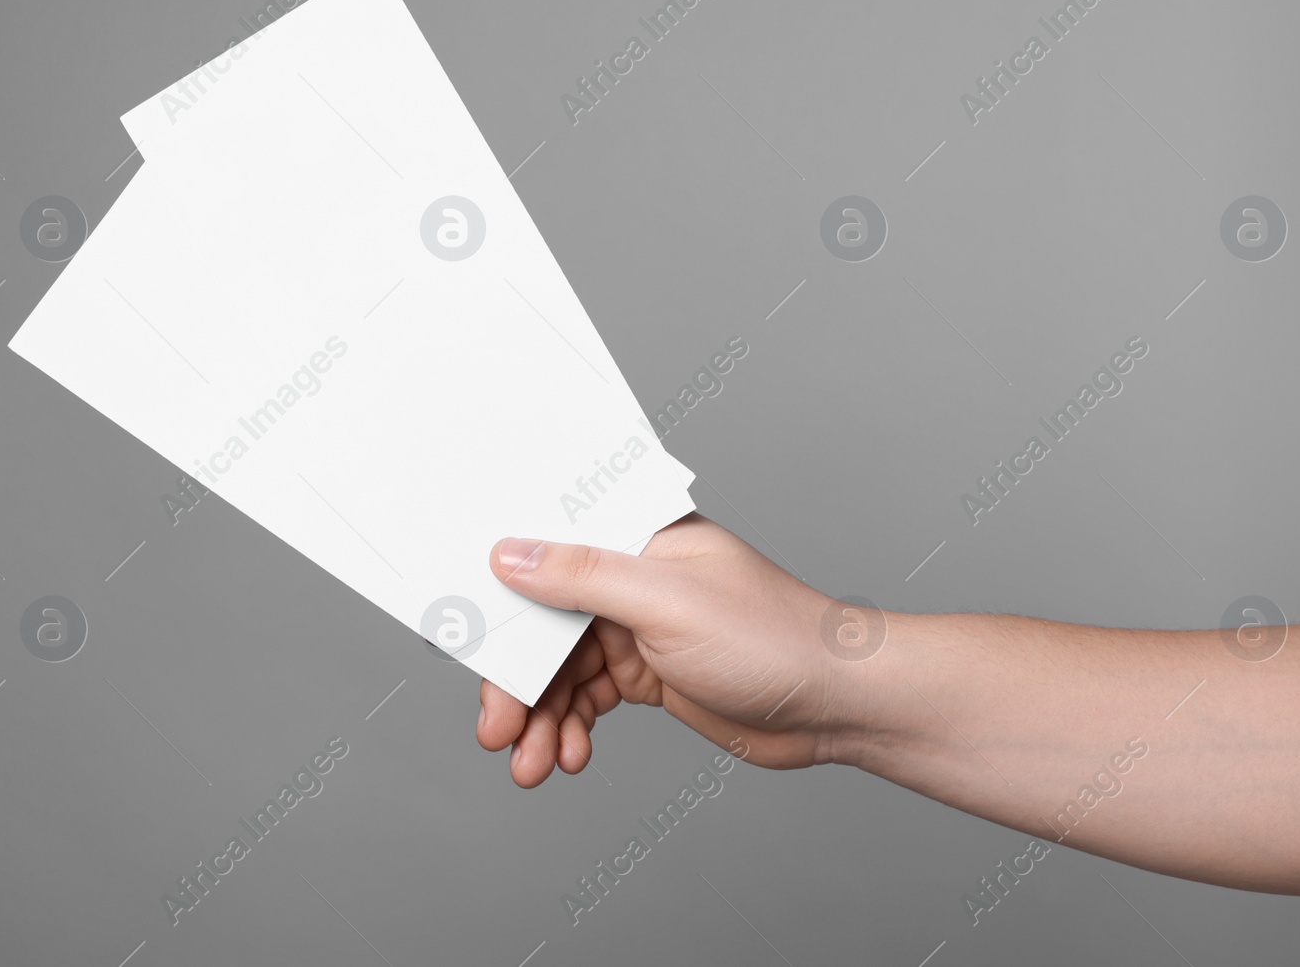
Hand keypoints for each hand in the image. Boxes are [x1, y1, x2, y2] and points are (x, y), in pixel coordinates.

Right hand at [476, 514, 865, 786]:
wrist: (835, 705)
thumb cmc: (773, 635)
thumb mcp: (666, 602)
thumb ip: (583, 576)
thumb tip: (508, 554)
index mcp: (637, 535)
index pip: (546, 553)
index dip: (500, 597)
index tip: (464, 642)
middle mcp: (632, 575)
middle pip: (544, 623)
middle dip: (517, 681)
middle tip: (496, 729)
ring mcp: (639, 626)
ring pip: (562, 670)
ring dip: (541, 717)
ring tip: (531, 764)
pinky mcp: (649, 673)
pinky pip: (587, 699)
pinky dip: (570, 727)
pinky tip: (567, 755)